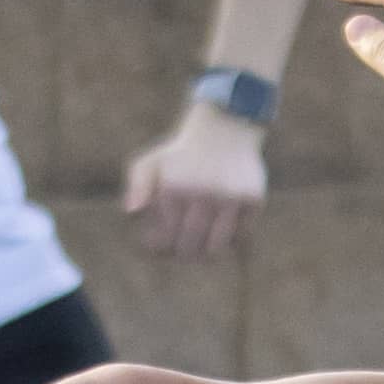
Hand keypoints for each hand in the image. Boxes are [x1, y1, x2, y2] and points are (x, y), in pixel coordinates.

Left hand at [115, 100, 270, 259]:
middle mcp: (202, 193)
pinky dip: (231, 241)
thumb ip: (137, 185)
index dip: (161, 250)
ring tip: (201, 251)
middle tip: (182, 252)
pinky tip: (222, 233)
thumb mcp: (152, 162)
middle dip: (183, 255)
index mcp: (174, 188)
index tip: (160, 249)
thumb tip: (131, 212)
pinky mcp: (252, 199)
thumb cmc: (182, 154)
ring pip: (216, 248)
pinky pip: (240, 236)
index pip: (166, 238)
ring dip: (206, 254)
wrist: (225, 129)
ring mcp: (229, 198)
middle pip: (190, 247)